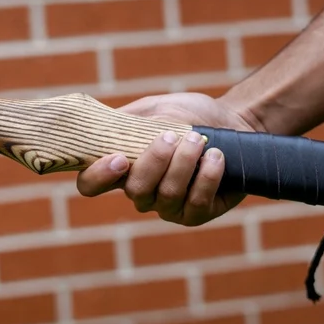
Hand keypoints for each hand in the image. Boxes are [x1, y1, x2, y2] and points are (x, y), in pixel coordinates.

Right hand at [76, 92, 257, 225]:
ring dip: (183, 163)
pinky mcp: (196, 214)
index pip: (91, 185)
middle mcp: (142, 192)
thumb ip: (131, 122)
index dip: (97, 177)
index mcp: (123, 168)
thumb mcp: (158, 109)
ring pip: (167, 195)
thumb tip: (107, 127)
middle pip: (135, 190)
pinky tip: (216, 157)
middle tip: (171, 136)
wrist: (232, 121)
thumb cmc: (190, 115)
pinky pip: (196, 203)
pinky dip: (207, 177)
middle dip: (155, 161)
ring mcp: (168, 207)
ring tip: (198, 140)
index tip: (118, 159)